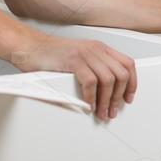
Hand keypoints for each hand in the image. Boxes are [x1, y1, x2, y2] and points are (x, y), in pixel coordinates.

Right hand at [13, 34, 136, 121]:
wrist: (29, 47)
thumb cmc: (50, 56)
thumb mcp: (78, 59)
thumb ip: (93, 69)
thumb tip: (105, 93)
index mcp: (99, 48)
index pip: (127, 64)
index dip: (132, 83)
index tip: (128, 98)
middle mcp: (95, 49)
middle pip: (121, 74)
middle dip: (119, 97)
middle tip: (112, 111)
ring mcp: (85, 54)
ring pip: (109, 80)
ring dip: (106, 100)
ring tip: (101, 112)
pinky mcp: (73, 60)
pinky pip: (91, 82)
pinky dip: (92, 97)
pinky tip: (88, 105)